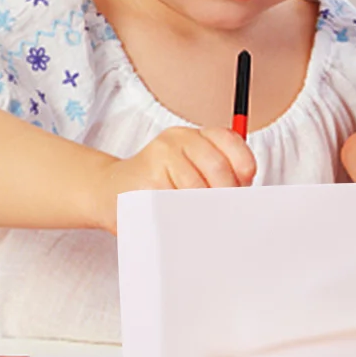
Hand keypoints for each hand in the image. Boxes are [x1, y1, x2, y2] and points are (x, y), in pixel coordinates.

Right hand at [98, 126, 256, 230]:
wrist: (110, 190)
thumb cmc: (158, 185)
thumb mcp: (189, 169)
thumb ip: (218, 174)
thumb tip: (246, 198)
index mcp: (194, 135)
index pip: (230, 141)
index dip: (243, 168)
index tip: (242, 188)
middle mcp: (177, 138)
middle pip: (218, 168)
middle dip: (226, 196)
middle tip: (224, 214)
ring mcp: (160, 157)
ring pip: (198, 190)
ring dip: (204, 211)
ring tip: (199, 221)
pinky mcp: (147, 180)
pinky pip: (177, 204)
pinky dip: (184, 218)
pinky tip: (180, 221)